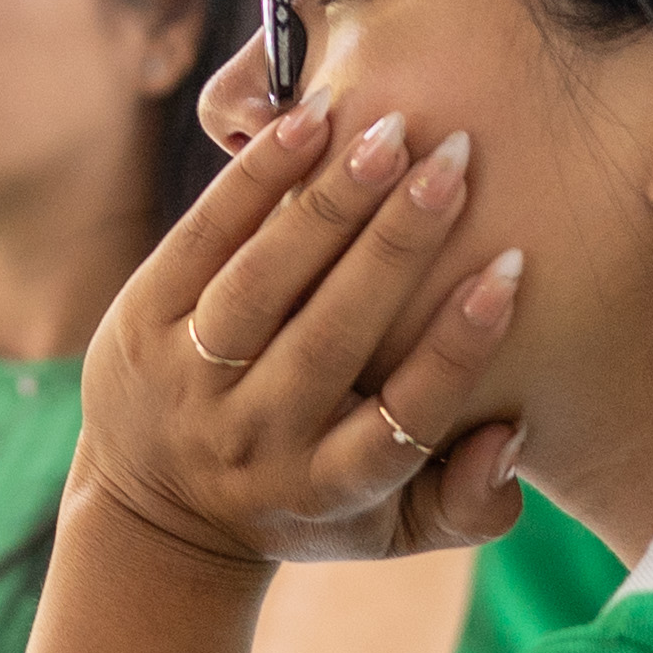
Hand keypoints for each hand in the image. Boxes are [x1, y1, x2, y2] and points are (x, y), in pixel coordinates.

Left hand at [77, 88, 525, 572]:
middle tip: (456, 162)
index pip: (401, 419)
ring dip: (329, 204)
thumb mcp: (387, 529)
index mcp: (324, 488)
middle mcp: (253, 437)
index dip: (457, 348)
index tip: (507, 271)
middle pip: (331, 338)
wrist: (154, 512)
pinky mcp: (139, 323)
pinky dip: (253, 180)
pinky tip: (306, 123)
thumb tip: (513, 436)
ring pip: (263, 283)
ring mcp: (187, 378)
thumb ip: (469, 506)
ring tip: (389, 134)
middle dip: (397, 246)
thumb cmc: (306, 501)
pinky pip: (200, 240)